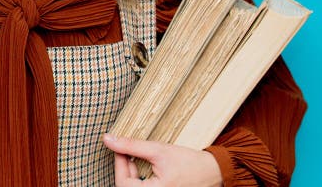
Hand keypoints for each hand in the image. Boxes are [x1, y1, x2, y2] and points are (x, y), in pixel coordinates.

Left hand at [102, 134, 222, 186]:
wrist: (213, 172)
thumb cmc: (190, 163)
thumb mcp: (158, 150)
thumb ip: (131, 146)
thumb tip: (108, 139)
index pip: (123, 183)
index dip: (118, 163)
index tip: (117, 147)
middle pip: (127, 186)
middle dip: (124, 168)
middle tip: (126, 151)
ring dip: (131, 173)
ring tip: (136, 157)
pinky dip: (139, 178)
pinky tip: (143, 166)